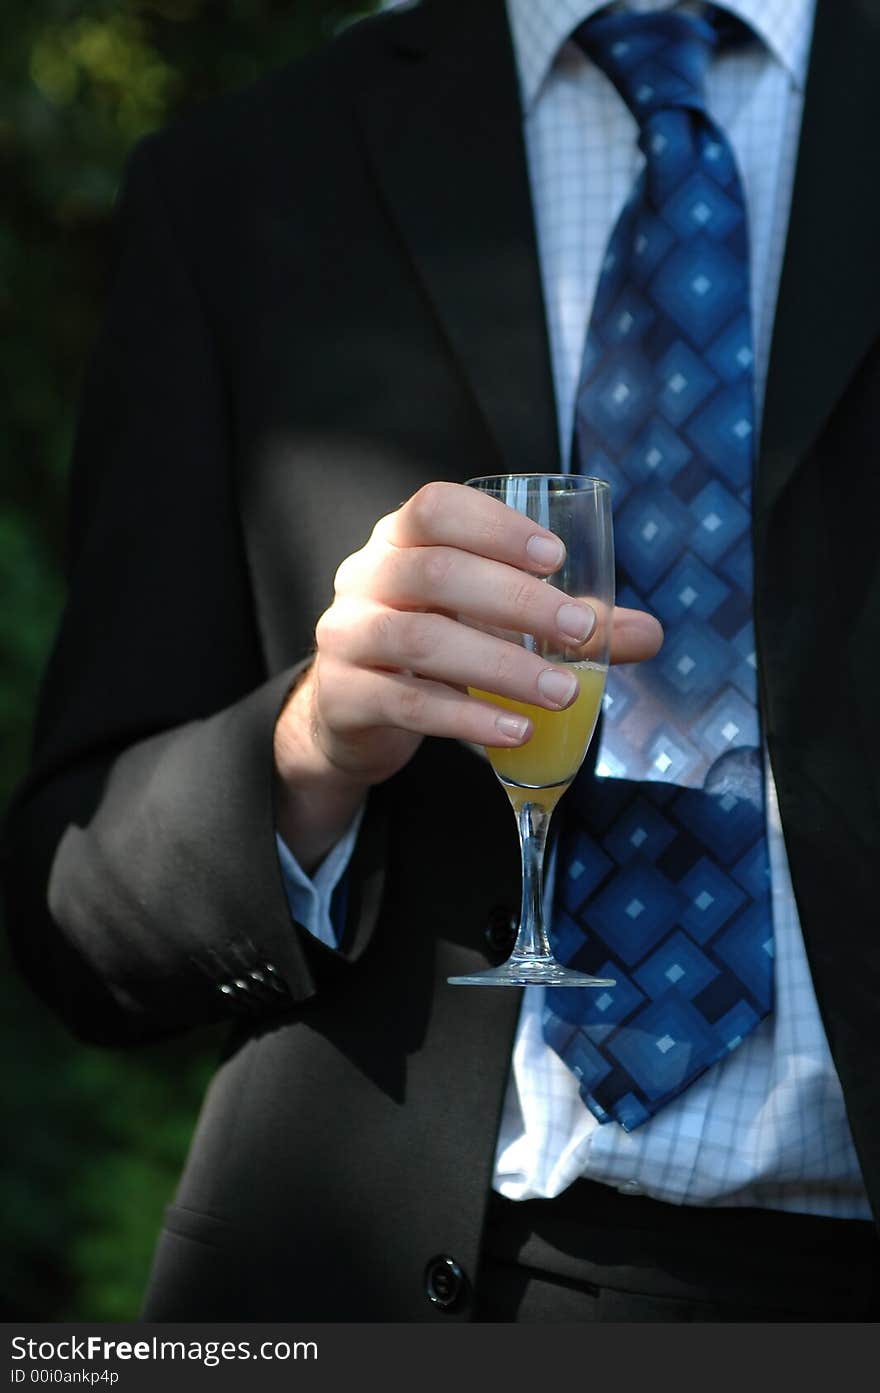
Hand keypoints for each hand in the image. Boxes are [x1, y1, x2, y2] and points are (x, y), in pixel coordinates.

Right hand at [274, 483, 661, 866]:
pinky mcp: (344, 696)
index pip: (435, 508)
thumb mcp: (488, 625)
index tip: (556, 557)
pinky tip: (517, 731)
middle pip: (435, 572)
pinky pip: (407, 703)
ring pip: (421, 641)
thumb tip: (648, 633)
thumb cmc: (432, 652)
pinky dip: (469, 717)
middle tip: (580, 630)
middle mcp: (364, 577)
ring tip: (562, 694)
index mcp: (400, 541)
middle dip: (516, 600)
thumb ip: (561, 624)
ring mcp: (346, 636)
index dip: (495, 527)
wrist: (348, 716)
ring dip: (502, 666)